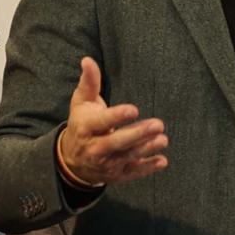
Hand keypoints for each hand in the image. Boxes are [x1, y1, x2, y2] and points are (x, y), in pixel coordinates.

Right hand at [56, 57, 167, 186]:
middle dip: (138, 134)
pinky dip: (147, 168)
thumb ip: (89, 82)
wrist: (71, 160)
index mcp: (86, 128)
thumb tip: (88, 60)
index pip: (102, 122)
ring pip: (128, 157)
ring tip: (163, 139)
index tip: (133, 109)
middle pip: (117, 142)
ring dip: (146, 149)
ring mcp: (106, 164)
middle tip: (158, 124)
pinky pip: (133, 172)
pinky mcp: (116, 175)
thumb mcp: (81, 103)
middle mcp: (95, 148)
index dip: (117, 116)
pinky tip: (162, 161)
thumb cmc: (81, 123)